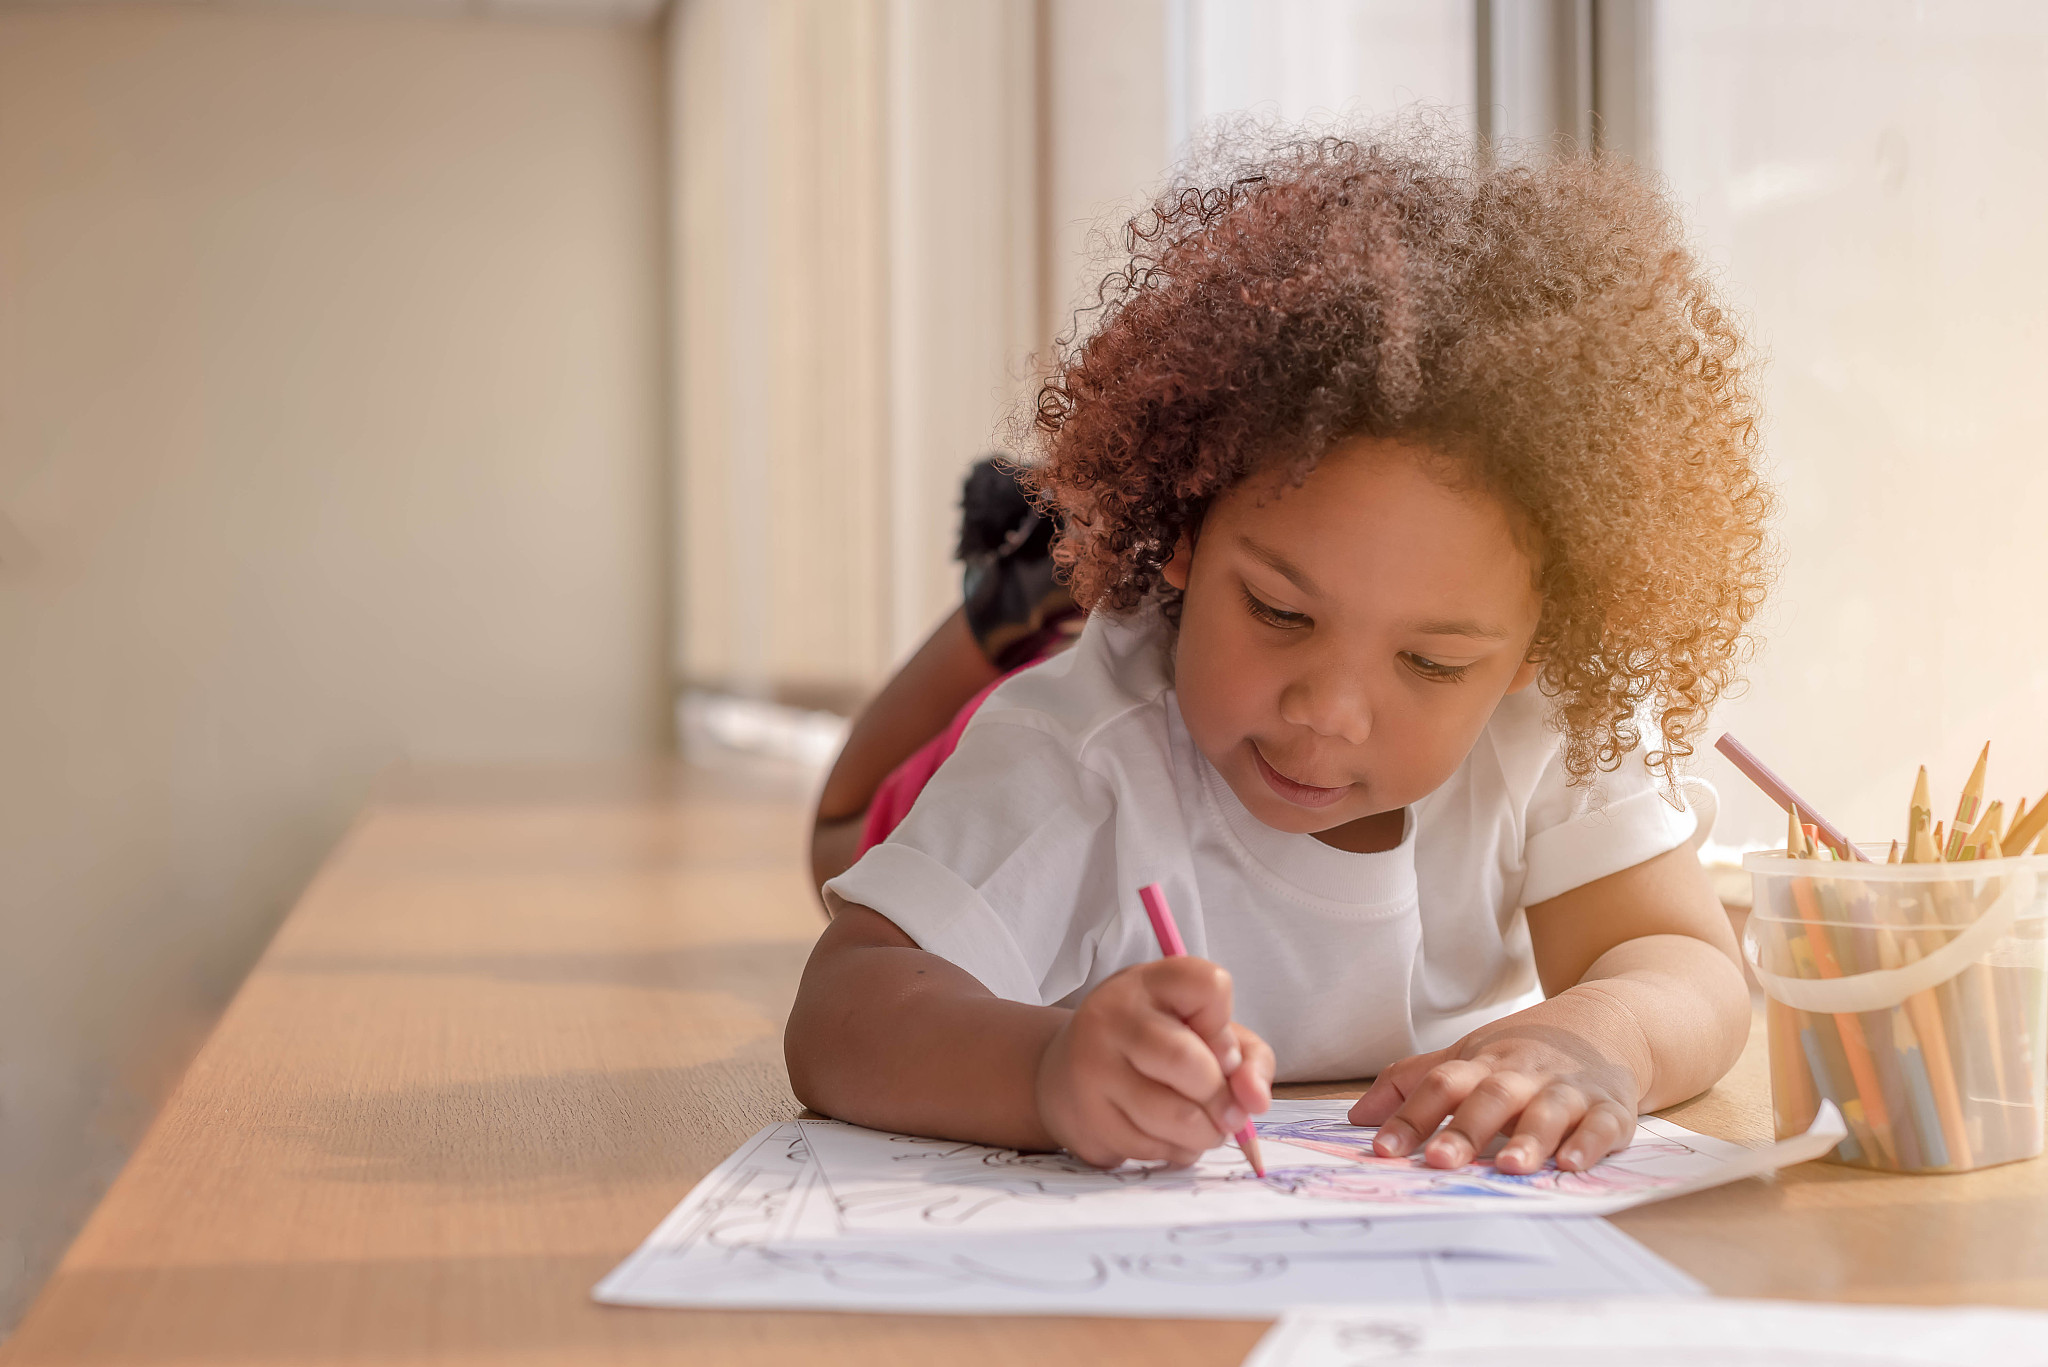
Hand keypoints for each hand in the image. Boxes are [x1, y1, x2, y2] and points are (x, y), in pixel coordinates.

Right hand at [1036, 958, 1274, 1167]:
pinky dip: (1177, 1151)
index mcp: (1147, 982)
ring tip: (1201, 1124)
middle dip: (1222, 1097)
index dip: (1224, 1023)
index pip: (1210, 986)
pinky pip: (1156, 1150)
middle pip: (1192, 1064)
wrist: (1064, 1073)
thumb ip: (1247, 1057)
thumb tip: (1255, 1100)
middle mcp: (1111, 1019)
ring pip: (1178, 1118)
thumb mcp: (1202, 1030)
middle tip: (1224, 1107)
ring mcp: (1092, 1072)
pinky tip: (1166, 1134)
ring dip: (1207, 1134)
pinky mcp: (1088, 1122)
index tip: (1214, 1041)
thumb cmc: (1153, 1047)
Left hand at [1349, 992, 1647, 1173]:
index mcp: (1482, 1065)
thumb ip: (1412, 1084)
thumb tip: (1356, 1117)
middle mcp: (1521, 1076)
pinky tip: (1572, 1164)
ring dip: (1529, 1139)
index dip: (1409, 1116)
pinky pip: (1601, 1126)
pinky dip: (1589, 1144)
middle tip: (1439, 1162)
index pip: (1439, 1084)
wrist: (1608, 1021)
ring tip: (1510, 1168)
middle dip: (1464, 1131)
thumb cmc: (1522, 1052)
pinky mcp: (1610, 1108)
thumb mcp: (1466, 1056)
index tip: (1382, 1148)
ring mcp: (1567, 1091)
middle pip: (1489, 1098)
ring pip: (1546, 1112)